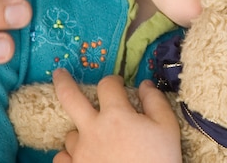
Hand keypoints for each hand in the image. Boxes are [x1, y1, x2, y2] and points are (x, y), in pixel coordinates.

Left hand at [53, 69, 181, 162]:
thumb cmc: (159, 160)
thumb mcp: (168, 128)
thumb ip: (156, 101)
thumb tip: (145, 84)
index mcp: (116, 115)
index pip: (108, 85)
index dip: (114, 81)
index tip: (119, 85)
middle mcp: (92, 129)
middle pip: (69, 97)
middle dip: (63, 82)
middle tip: (58, 73)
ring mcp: (79, 152)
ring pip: (71, 133)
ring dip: (81, 131)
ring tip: (96, 137)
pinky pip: (63, 157)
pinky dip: (71, 154)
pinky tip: (82, 156)